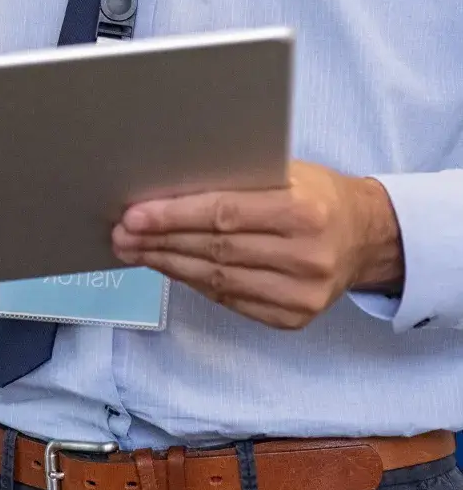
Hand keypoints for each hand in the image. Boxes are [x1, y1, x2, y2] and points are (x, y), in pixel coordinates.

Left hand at [111, 161, 403, 329]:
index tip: (134, 214)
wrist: (367, 237)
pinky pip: (231, 300)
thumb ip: (235, 179)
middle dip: (159, 241)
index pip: (222, 214)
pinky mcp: (295, 317)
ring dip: (167, 264)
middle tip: (122, 233)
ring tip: (134, 250)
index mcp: (303, 211)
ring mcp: (302, 294)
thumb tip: (166, 185)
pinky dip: (194, 283)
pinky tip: (168, 267)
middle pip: (215, 249)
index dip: (173, 216)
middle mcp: (306, 256)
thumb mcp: (284, 172)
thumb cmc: (315, 194)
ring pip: (217, 279)